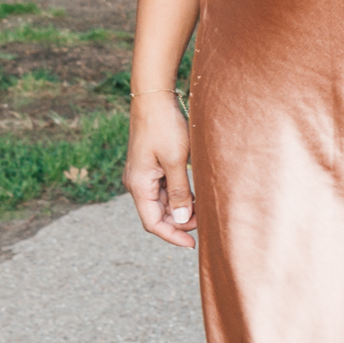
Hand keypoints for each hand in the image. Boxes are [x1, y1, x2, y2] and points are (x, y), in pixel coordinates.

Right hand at [123, 91, 197, 248]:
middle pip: (158, 214)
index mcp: (138, 185)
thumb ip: (179, 191)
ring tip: (204, 210)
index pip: (152, 223)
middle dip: (180, 222)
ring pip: (163, 202)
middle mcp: (138, 183)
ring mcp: (144, 175)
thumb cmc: (164, 126)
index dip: (172, 235)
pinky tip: (196, 195)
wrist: (154, 98)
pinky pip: (165, 188)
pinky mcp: (152, 166)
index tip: (192, 244)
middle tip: (205, 223)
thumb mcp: (175, 160)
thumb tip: (181, 219)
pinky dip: (180, 195)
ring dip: (181, 209)